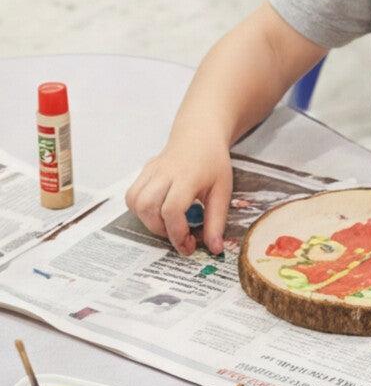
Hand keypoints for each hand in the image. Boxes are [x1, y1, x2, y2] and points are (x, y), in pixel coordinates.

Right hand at [125, 140, 232, 255]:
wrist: (199, 136)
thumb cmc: (213, 163)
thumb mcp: (223, 191)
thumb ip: (217, 220)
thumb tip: (215, 248)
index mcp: (187, 177)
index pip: (172, 209)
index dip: (177, 233)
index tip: (188, 245)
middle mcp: (164, 173)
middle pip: (148, 207)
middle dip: (161, 230)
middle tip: (180, 236)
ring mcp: (150, 171)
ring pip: (135, 202)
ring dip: (148, 221)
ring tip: (169, 224)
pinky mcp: (143, 172)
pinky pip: (132, 196)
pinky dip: (141, 210)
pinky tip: (158, 212)